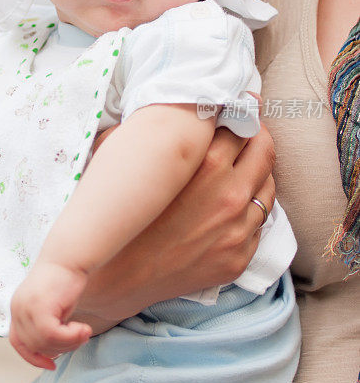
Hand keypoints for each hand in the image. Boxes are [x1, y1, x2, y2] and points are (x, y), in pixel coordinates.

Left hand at [10, 261, 91, 369]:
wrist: (70, 256)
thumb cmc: (66, 279)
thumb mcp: (52, 306)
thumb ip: (47, 325)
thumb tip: (51, 352)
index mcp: (17, 309)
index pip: (18, 341)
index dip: (32, 357)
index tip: (51, 364)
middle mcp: (17, 309)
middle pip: (34, 345)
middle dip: (59, 348)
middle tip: (80, 338)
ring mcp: (25, 308)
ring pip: (44, 343)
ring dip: (68, 343)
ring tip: (84, 332)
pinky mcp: (39, 308)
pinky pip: (52, 336)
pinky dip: (70, 337)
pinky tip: (83, 328)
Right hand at [74, 116, 274, 332]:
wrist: (114, 277)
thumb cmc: (118, 214)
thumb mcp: (129, 160)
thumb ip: (154, 129)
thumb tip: (172, 104)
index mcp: (207, 165)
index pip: (242, 124)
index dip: (238, 112)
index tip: (235, 109)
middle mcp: (230, 196)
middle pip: (265, 151)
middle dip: (256, 136)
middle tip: (244, 133)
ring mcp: (238, 230)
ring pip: (268, 188)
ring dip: (256, 174)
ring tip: (237, 171)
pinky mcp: (239, 258)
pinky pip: (259, 223)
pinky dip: (249, 210)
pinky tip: (228, 208)